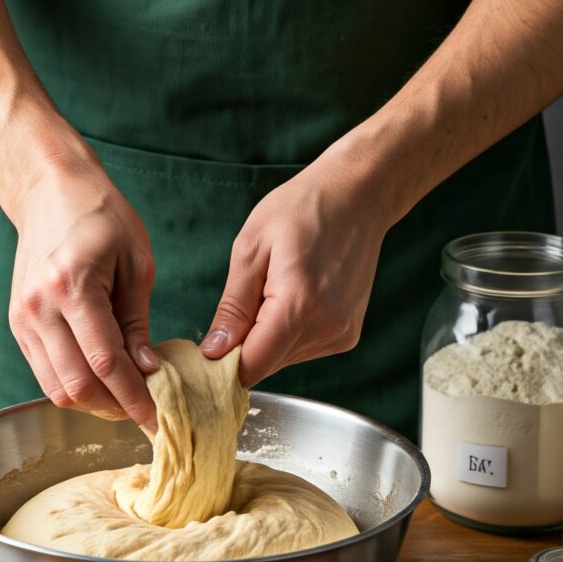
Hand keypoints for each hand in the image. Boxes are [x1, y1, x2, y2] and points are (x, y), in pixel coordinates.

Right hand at [7, 125, 158, 429]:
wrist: (49, 190)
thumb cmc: (101, 216)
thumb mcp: (137, 262)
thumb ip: (138, 320)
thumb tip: (147, 370)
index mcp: (73, 285)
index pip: (106, 361)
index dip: (133, 397)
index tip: (156, 417)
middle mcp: (40, 307)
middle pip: (76, 385)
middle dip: (113, 407)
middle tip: (144, 410)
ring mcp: (23, 317)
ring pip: (55, 387)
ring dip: (92, 402)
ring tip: (124, 398)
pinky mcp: (18, 323)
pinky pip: (44, 372)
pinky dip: (73, 385)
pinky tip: (101, 379)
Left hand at [201, 141, 393, 386]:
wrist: (358, 195)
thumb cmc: (301, 209)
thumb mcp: (251, 248)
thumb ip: (232, 306)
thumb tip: (213, 352)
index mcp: (298, 305)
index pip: (251, 366)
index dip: (222, 365)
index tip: (205, 352)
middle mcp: (326, 327)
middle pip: (266, 366)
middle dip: (242, 349)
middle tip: (237, 306)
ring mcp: (341, 334)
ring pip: (283, 360)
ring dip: (266, 340)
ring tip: (271, 292)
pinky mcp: (348, 334)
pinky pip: (303, 350)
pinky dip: (287, 334)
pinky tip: (290, 298)